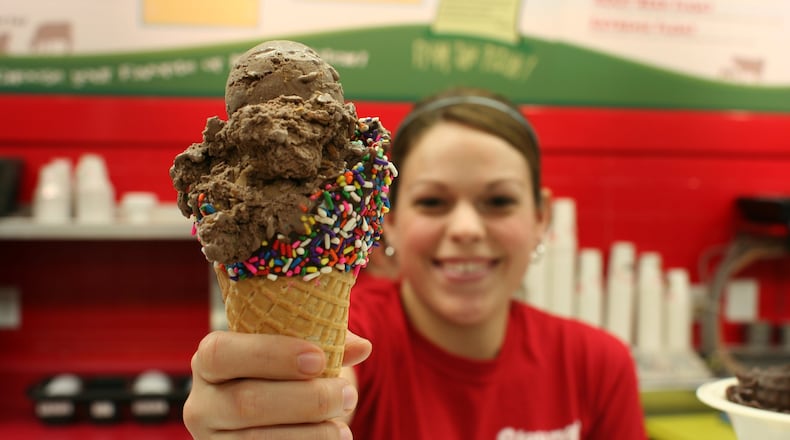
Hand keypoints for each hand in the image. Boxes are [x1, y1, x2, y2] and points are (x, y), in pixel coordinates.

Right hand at [183, 330, 371, 438]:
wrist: (267, 415)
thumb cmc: (282, 372)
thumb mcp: (294, 350)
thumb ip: (324, 341)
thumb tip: (362, 347)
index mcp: (209, 359)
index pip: (222, 352)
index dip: (271, 354)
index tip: (318, 358)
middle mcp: (201, 402)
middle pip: (246, 402)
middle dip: (306, 399)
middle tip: (347, 394)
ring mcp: (211, 439)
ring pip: (256, 439)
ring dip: (311, 432)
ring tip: (344, 424)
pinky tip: (330, 439)